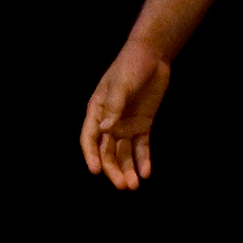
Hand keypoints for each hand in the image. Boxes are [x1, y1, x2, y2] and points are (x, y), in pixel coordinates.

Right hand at [79, 42, 170, 190]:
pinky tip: (146, 172)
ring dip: (128, 169)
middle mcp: (109, 121)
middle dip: (113, 169)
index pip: (90, 138)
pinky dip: (143, 159)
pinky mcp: (143, 124)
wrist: (153, 56)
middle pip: (108, 151)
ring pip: (124, 152)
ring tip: (133, 185)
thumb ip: (114, 106)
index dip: (91, 155)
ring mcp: (126, 124)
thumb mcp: (121, 84)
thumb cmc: (130, 66)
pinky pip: (141, 146)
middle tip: (123, 185)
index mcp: (97, 111)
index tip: (96, 171)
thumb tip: (105, 129)